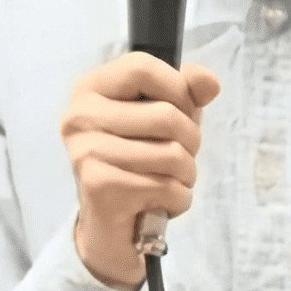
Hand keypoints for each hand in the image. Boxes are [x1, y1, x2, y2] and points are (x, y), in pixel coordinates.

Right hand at [59, 51, 220, 290]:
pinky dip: (180, 197)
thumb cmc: (141, 154)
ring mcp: (86, 153)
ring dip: (187, 172)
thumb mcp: (166, 110)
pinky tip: (164, 201)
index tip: (181, 108)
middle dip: (191, 138)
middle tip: (182, 153)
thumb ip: (189, 88)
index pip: (142, 67)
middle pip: (166, 115)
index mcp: (91, 87)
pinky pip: (166, 186)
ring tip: (174, 178)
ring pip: (172, 154)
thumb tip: (210, 83)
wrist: (111, 223)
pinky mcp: (100, 189)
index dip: (177, 87)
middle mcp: (80, 116)